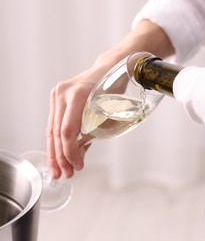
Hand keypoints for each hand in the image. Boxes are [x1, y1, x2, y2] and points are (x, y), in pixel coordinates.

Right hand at [46, 57, 119, 178]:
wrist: (109, 66)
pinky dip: (58, 141)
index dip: (71, 151)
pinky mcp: (57, 98)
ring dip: (56, 152)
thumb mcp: (111, 107)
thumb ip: (96, 128)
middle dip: (61, 156)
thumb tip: (83, 151)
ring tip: (60, 171)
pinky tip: (60, 155)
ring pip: (53, 129)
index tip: (78, 166)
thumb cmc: (115, 85)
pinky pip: (55, 123)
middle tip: (66, 174)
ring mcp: (58, 95)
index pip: (68, 130)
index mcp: (77, 94)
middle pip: (57, 132)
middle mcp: (63, 93)